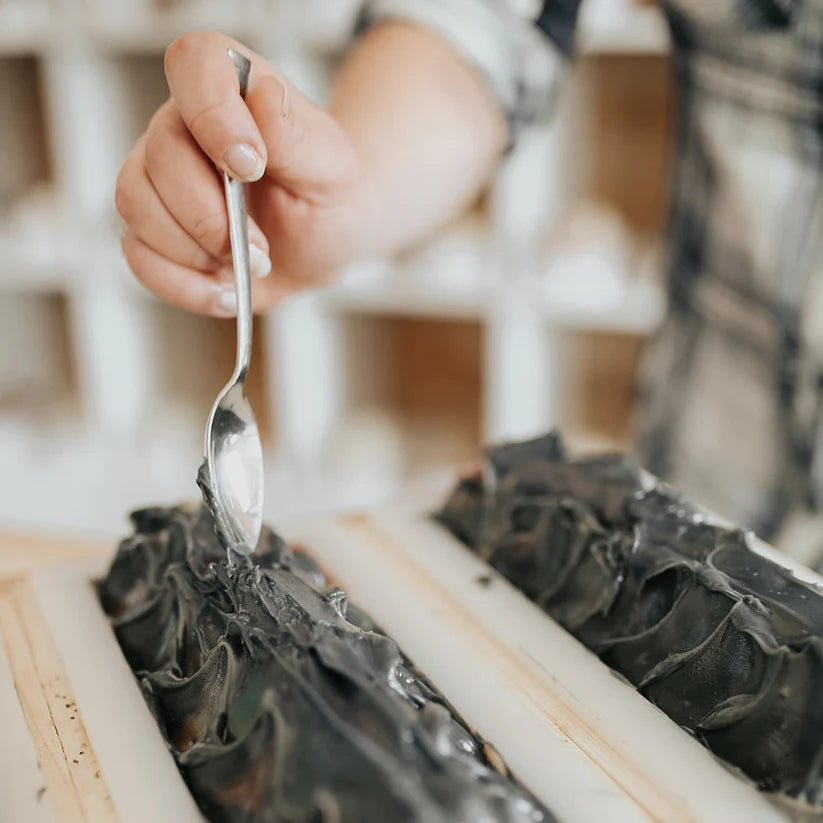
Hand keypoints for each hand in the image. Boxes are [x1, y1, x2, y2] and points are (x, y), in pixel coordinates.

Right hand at [115, 31, 366, 315]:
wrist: (321, 247)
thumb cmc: (328, 197)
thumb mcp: (332, 169)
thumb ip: (296, 136)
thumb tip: (263, 95)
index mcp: (231, 89)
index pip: (194, 64)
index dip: (213, 115)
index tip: (253, 166)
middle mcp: (183, 125)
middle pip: (159, 156)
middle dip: (212, 217)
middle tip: (261, 247)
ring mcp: (157, 177)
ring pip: (135, 205)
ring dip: (195, 252)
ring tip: (247, 266)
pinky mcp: (150, 229)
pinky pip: (137, 255)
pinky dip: (183, 284)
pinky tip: (225, 291)